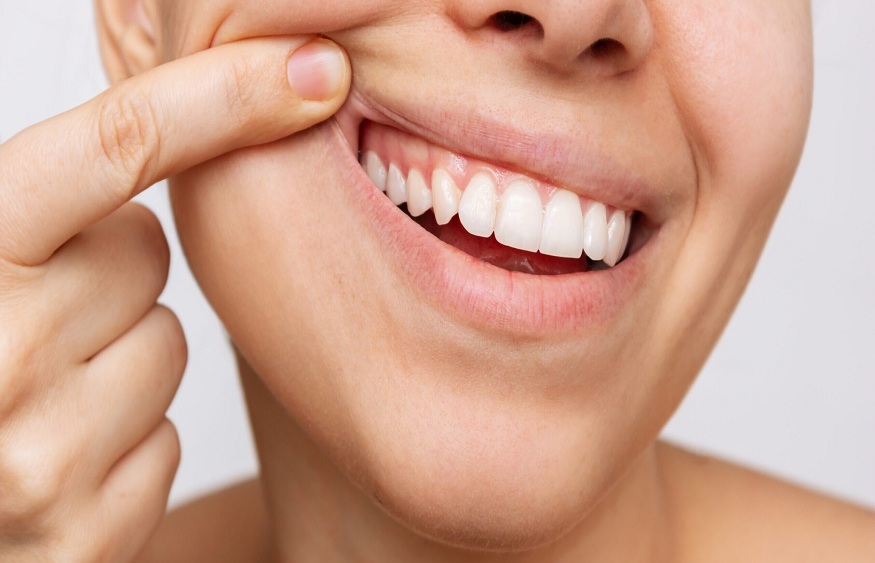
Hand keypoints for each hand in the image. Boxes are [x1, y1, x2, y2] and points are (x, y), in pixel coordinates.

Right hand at [0, 36, 349, 561]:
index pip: (114, 145)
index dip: (219, 94)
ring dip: (121, 356)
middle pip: (144, 253)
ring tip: (49, 386)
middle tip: (46, 311)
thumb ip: (55, 195)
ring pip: (165, 347)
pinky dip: (128, 438)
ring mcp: (36, 457)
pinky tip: (69, 449)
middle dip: (110, 271)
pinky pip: (164, 441)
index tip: (311, 67)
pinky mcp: (82, 533)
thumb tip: (209, 103)